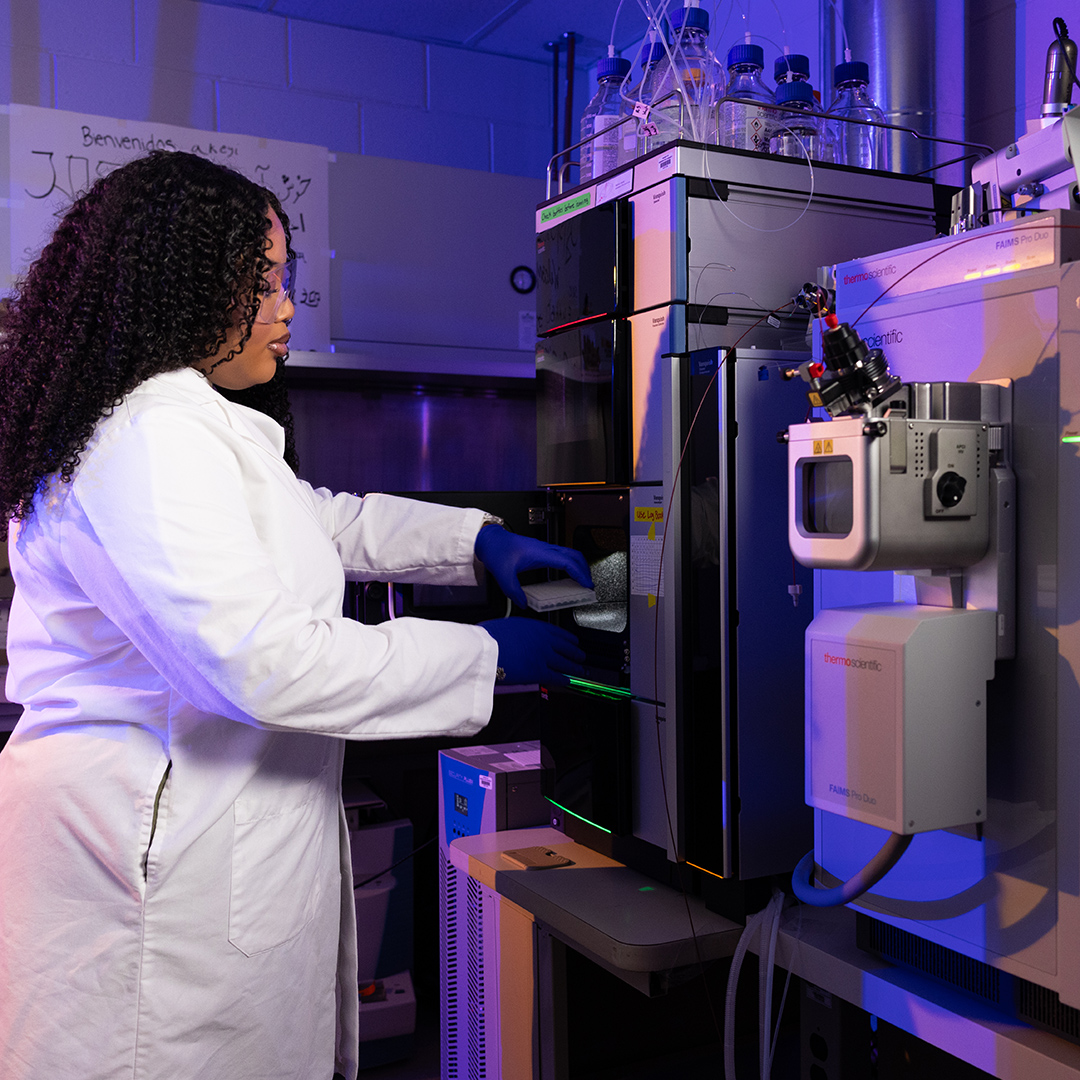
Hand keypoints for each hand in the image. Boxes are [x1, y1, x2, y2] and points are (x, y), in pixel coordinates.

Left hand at [474, 526, 592, 607]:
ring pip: (570, 554)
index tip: (587, 585)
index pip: (568, 562)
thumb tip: (524, 603)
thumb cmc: (497, 550)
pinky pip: (562, 555)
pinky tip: (567, 574)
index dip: (580, 574)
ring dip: (579, 566)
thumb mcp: (503, 575)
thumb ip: (514, 592)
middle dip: (585, 570)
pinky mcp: (541, 550)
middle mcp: (545, 549)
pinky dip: (570, 564)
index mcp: (541, 553)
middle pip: (575, 555)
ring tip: (581, 580)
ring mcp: (544, 548)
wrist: (490, 539)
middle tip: (589, 584)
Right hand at [479, 618, 585, 685]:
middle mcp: (543, 640)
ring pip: (565, 662)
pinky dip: (564, 680)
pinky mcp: (539, 672)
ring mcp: (544, 656)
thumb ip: (518, 632)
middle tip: (581, 655)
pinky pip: (556, 676)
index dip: (568, 638)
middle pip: (566, 647)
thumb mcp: (507, 626)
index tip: (573, 641)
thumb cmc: (490, 637)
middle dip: (575, 652)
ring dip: (574, 667)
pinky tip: (568, 681)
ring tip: (580, 669)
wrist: (486, 649)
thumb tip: (516, 637)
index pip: (558, 632)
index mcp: (535, 627)